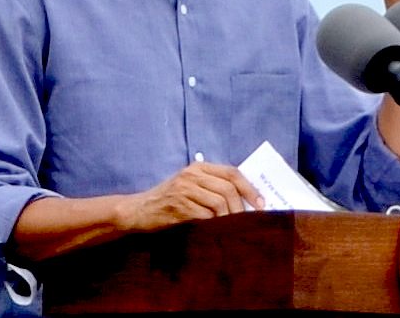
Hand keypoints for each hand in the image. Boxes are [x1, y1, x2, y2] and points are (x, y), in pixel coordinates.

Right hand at [124, 162, 264, 231]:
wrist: (138, 210)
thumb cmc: (169, 200)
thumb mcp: (190, 185)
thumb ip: (212, 186)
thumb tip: (245, 198)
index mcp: (199, 167)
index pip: (232, 172)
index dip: (249, 188)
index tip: (261, 203)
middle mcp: (192, 174)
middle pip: (228, 187)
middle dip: (243, 206)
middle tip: (249, 221)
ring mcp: (184, 189)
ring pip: (219, 202)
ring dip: (230, 217)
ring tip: (233, 228)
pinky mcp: (178, 206)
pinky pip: (204, 216)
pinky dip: (214, 225)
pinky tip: (217, 231)